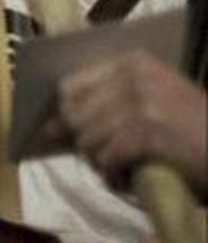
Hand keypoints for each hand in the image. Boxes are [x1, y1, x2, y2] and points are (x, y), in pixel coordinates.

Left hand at [57, 51, 206, 196]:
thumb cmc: (194, 129)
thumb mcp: (154, 101)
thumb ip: (106, 104)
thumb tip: (49, 127)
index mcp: (134, 62)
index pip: (71, 86)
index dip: (68, 114)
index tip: (71, 132)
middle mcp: (133, 76)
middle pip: (75, 115)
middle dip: (85, 143)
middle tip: (106, 158)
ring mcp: (140, 103)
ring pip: (88, 139)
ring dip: (100, 162)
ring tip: (119, 169)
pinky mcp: (147, 132)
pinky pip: (107, 157)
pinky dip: (113, 175)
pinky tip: (126, 179)